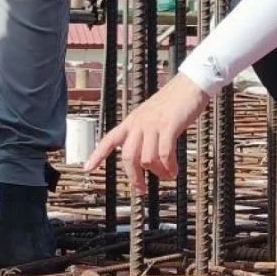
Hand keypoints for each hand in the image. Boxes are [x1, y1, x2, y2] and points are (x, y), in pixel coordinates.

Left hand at [86, 73, 206, 182]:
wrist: (189, 86)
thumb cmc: (172, 103)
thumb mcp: (150, 116)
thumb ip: (144, 133)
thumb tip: (144, 158)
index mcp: (132, 121)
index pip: (109, 139)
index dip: (97, 155)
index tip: (87, 168)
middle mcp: (138, 123)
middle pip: (128, 157)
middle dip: (134, 177)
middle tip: (141, 189)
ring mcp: (153, 124)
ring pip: (146, 158)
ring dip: (157, 172)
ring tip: (167, 175)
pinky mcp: (168, 126)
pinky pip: (164, 154)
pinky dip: (169, 167)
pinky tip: (174, 170)